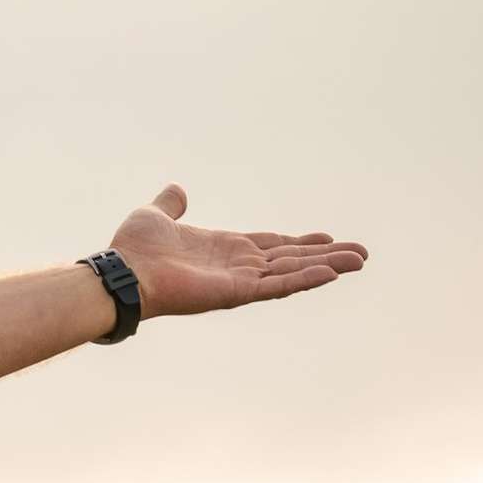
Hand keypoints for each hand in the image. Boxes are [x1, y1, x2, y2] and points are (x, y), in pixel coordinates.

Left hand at [108, 183, 368, 318]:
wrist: (121, 272)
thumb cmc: (133, 248)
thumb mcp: (156, 214)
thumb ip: (171, 204)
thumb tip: (176, 190)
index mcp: (224, 249)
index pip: (271, 246)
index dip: (299, 242)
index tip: (327, 238)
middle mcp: (236, 266)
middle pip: (291, 259)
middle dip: (326, 256)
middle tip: (360, 254)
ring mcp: (238, 281)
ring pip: (293, 272)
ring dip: (327, 266)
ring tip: (359, 261)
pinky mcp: (235, 293)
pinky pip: (277, 286)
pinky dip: (304, 280)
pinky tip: (330, 274)